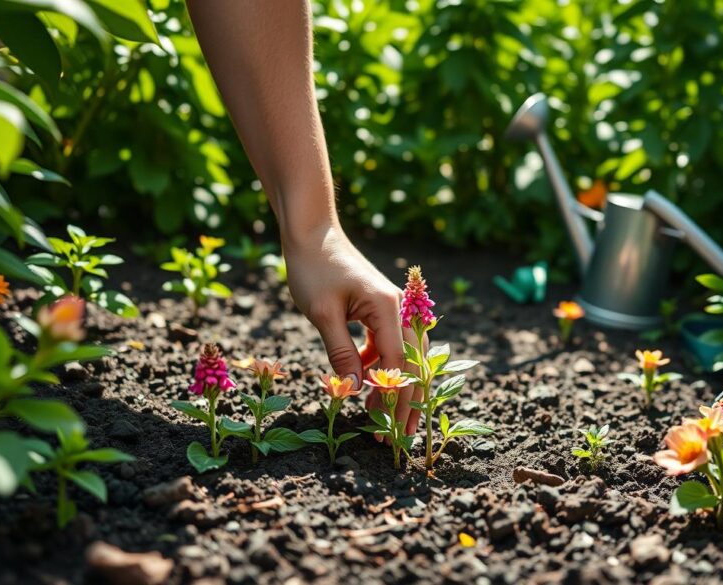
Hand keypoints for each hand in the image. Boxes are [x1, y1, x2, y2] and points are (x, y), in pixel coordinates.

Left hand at [284, 223, 421, 434]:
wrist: (310, 232)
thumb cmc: (312, 267)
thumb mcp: (322, 314)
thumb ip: (340, 353)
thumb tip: (355, 390)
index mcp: (386, 308)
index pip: (398, 364)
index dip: (396, 400)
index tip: (390, 430)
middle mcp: (396, 308)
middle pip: (412, 363)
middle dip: (408, 401)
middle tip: (401, 436)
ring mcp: (389, 308)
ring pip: (402, 355)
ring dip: (395, 386)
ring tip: (384, 417)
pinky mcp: (377, 308)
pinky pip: (386, 344)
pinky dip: (380, 366)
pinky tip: (363, 381)